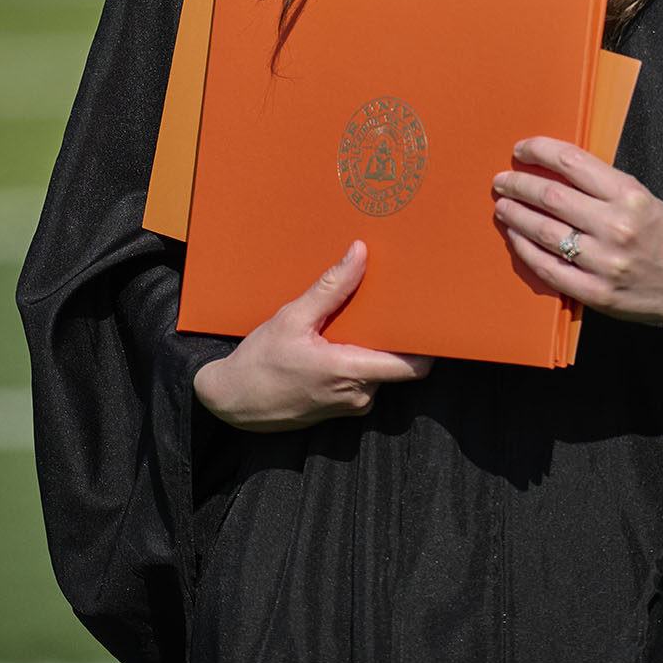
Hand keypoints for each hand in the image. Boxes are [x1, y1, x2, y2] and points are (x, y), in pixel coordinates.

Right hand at [192, 242, 432, 431]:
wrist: (232, 401)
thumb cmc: (259, 362)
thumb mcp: (292, 318)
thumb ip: (330, 288)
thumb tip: (360, 253)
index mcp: (350, 371)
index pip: (412, 366)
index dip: (427, 344)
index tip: (429, 317)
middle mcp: (359, 393)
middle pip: (397, 363)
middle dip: (394, 335)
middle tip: (388, 304)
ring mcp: (351, 405)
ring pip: (380, 371)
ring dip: (372, 348)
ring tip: (355, 321)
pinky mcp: (342, 410)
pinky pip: (365, 381)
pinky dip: (359, 360)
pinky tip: (337, 342)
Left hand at [492, 137, 662, 332]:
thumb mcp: (645, 199)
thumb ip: (603, 188)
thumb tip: (553, 172)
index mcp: (631, 196)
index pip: (572, 162)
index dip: (539, 151)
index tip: (521, 149)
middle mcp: (617, 227)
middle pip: (551, 196)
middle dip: (519, 184)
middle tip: (502, 180)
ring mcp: (605, 263)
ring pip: (544, 232)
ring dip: (516, 216)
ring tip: (504, 207)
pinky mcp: (597, 294)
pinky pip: (549, 268)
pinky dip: (527, 250)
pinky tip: (517, 238)